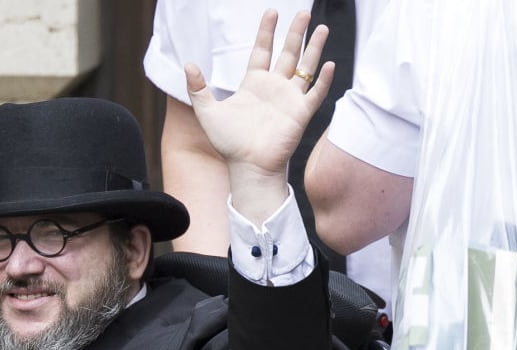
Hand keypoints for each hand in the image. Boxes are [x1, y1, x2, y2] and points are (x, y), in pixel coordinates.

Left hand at [186, 10, 333, 223]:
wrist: (247, 166)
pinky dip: (323, 80)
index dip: (267, 32)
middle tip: (304, 12)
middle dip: (295, 33)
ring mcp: (289, 99)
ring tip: (322, 28)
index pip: (262, 51)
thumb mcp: (208, 112)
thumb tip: (188, 65)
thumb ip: (198, 89)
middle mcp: (274, 88)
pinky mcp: (301, 113)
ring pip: (305, 68)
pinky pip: (315, 93)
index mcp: (253, 84)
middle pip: (288, 53)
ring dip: (314, 48)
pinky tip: (329, 64)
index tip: (272, 12)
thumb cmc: (228, 143)